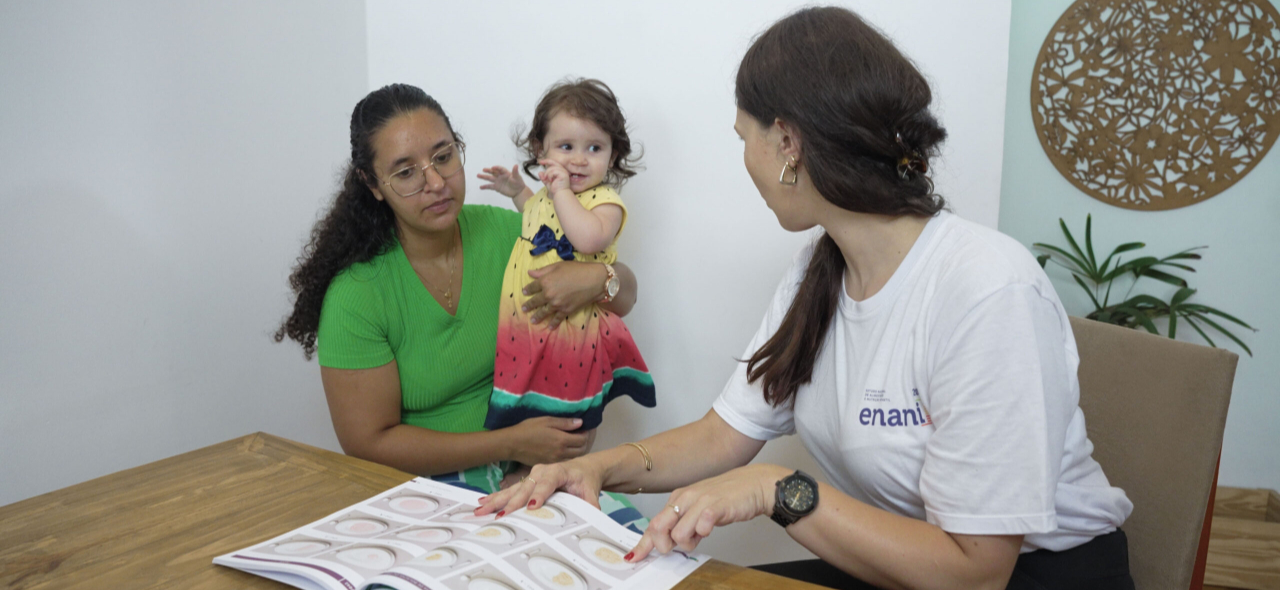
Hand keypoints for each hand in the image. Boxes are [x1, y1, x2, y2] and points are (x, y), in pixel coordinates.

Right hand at [475, 456, 607, 516]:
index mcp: (558, 471)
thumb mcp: (591, 489)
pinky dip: (495, 497)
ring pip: (513, 489)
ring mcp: (531, 476)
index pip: (547, 483)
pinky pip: (509, 490)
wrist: (583, 468)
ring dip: (496, 500)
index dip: (539, 495)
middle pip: (525, 488)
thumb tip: (593, 514)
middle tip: (499, 515)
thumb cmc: (586, 480)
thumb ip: (591, 502)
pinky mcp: (526, 482)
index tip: (532, 507)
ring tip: (481, 510)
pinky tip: (482, 502)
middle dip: (511, 502)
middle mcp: (541, 471)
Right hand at [477, 164, 527, 198]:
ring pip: (490, 178)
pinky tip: (480, 187)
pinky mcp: (496, 187)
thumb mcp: (517, 177)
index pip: (500, 169)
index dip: (496, 168)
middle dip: (488, 171)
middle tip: (483, 169)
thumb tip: (516, 165)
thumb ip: (515, 172)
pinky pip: (490, 186)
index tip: (492, 168)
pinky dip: (485, 186)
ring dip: (484, 177)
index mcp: (505, 172)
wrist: (518, 192)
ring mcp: (498, 181)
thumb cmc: (518, 183)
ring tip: (478, 175)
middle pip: (493, 172)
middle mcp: (500, 176)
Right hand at [503, 416, 590, 465]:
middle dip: (583, 443)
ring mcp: (555, 461)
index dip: (585, 434)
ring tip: (572, 443)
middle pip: (581, 450)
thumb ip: (565, 423)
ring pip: (574, 458)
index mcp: (562, 440)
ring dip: (576, 450)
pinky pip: (564, 462)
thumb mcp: (547, 421)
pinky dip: (568, 456)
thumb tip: (580, 422)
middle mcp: (561, 453)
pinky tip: (563, 450)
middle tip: (579, 436)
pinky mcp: (549, 465)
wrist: (513, 444)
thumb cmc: (529, 429)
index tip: (583, 429)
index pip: (582, 440)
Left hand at [522, 261, 606, 327]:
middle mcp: (549, 294)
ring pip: (544, 312)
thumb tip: (530, 273)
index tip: (524, 292)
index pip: (533, 286)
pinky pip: (557, 318)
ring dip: (537, 317)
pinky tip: (549, 327)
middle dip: (529, 305)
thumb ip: (543, 271)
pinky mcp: (566, 311)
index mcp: (545, 281)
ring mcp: (557, 304)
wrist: (595, 280)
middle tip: (524, 309)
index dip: (528, 289)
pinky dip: (553, 324)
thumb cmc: (577, 269)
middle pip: (536, 301)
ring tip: (532, 320)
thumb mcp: (558, 266)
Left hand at [537, 159, 570, 194]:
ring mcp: (564, 172)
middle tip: (542, 169)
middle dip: (546, 165)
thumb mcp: (547, 183)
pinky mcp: (564, 174)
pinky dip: (550, 175)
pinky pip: (554, 171)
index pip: (553, 163)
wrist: (560, 195)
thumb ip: (544, 177)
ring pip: (552, 168)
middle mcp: (563, 170)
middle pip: (553, 163)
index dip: (547, 161)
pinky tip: (551, 180)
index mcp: (560, 171)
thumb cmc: (556, 190)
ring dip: (547, 173)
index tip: (540, 161)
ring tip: (547, 179)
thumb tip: (540, 172)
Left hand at [626, 464, 788, 561]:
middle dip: (664, 545)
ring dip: (689, 542)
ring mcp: (699, 501)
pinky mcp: (716, 506)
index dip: (643, 544)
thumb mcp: (698, 509)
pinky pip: (701, 526)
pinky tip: (711, 528)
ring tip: (702, 534)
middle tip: (680, 546)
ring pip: (678, 533)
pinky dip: (704, 533)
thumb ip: (683, 522)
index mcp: (678, 498)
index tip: (635, 557)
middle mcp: (684, 498)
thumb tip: (669, 541)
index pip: (653, 523)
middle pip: (657, 527)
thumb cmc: (726, 498)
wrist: (753, 485)